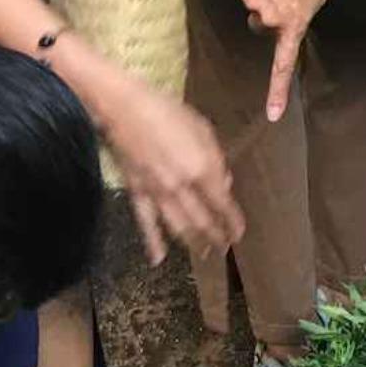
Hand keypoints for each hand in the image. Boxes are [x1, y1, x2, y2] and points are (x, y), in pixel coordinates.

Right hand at [100, 73, 244, 265]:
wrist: (125, 107)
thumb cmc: (168, 110)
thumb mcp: (202, 127)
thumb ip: (215, 158)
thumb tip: (223, 184)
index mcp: (201, 168)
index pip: (222, 204)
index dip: (233, 221)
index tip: (240, 233)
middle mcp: (181, 187)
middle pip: (202, 221)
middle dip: (216, 237)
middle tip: (225, 247)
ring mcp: (157, 193)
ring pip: (179, 228)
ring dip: (194, 244)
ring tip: (204, 253)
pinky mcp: (137, 193)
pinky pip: (146, 223)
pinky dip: (153, 243)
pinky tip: (159, 259)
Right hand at [232, 0, 326, 122]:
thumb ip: (299, 15)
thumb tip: (284, 19)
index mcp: (293, 25)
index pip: (284, 64)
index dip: (278, 90)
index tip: (273, 115)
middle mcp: (269, 19)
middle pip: (263, 23)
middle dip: (270, 12)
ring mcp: (250, 2)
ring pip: (253, 3)